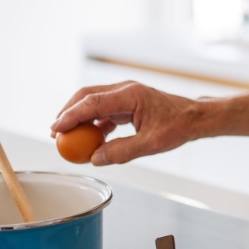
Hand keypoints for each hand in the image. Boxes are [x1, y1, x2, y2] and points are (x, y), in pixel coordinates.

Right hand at [50, 81, 208, 165]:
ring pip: (93, 102)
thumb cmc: (178, 126)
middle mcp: (125, 90)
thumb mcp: (151, 143)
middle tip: (55, 133)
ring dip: (79, 118)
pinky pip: (103, 111)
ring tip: (67, 138)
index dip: (71, 115)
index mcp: (130, 94)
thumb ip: (122, 151)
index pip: (93, 102)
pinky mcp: (127, 103)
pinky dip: (93, 123)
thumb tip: (95, 158)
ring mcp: (125, 95)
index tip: (56, 129)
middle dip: (68, 113)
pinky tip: (89, 139)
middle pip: (87, 96)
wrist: (193, 117)